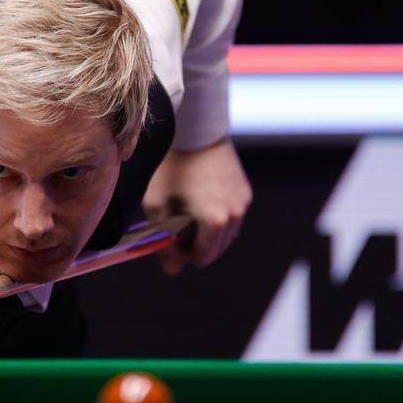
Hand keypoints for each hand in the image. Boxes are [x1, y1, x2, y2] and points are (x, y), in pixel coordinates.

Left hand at [143, 139, 251, 273]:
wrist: (195, 131)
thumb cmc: (171, 169)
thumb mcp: (157, 206)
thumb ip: (165, 242)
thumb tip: (172, 272)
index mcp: (215, 222)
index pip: (202, 258)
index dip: (182, 253)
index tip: (169, 234)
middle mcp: (235, 215)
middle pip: (216, 249)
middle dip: (196, 243)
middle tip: (176, 221)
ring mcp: (242, 203)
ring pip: (225, 234)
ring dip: (207, 231)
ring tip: (188, 208)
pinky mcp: (245, 191)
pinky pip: (231, 216)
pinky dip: (217, 216)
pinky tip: (200, 197)